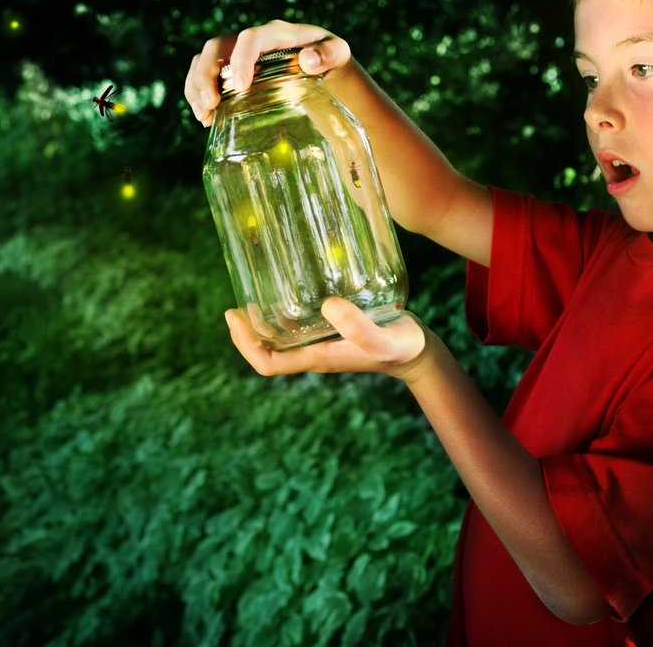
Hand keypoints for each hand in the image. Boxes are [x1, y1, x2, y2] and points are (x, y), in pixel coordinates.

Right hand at [185, 20, 352, 126]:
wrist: (322, 63)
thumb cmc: (330, 56)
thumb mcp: (339, 52)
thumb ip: (331, 53)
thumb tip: (308, 60)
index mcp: (276, 32)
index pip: (251, 38)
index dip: (241, 59)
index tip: (241, 87)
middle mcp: (251, 39)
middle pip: (217, 47)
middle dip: (206, 75)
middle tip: (210, 105)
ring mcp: (237, 53)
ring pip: (204, 60)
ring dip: (196, 87)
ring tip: (204, 116)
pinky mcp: (230, 69)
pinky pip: (204, 76)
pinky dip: (198, 95)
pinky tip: (206, 119)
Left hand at [225, 297, 438, 382]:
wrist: (418, 352)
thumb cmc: (401, 348)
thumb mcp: (384, 339)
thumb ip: (360, 328)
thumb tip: (328, 306)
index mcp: (317, 358)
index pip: (268, 363)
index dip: (245, 345)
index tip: (234, 318)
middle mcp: (313, 352)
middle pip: (266, 352)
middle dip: (245, 333)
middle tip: (234, 306)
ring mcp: (320, 342)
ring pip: (279, 339)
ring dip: (261, 323)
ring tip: (251, 295)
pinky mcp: (331, 330)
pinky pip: (297, 325)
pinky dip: (284, 312)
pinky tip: (287, 289)